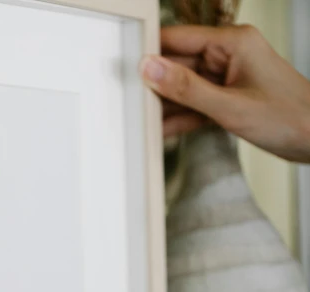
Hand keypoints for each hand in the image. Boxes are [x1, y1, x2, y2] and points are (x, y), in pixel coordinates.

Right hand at [139, 24, 309, 162]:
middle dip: (154, 85)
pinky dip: (180, 117)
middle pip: (176, 64)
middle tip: (130, 103)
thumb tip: (150, 68)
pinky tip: (161, 130)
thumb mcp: (230, 106)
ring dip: (165, 105)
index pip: (178, 39)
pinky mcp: (227, 98)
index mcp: (232, 42)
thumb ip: (186, 88)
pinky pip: (194, 104)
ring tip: (142, 120)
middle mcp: (228, 55)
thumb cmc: (290, 118)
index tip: (124, 67)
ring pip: (183, 87)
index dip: (149, 52)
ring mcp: (226, 77)